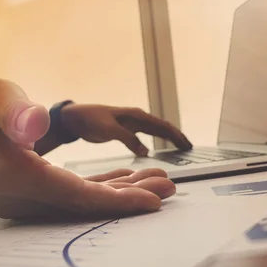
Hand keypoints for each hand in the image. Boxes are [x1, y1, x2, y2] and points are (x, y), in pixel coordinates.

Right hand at [0, 79, 175, 218]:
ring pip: (88, 198)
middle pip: (90, 202)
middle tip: (170, 189)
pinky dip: (105, 184)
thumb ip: (11, 113)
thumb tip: (33, 128)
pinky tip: (129, 178)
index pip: (78, 197)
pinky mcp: (39, 190)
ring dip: (124, 189)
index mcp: (18, 179)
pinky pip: (79, 192)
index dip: (118, 200)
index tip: (152, 201)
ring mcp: (34, 198)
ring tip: (161, 181)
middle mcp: (28, 198)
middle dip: (131, 196)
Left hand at [60, 104, 192, 155]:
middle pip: (163, 128)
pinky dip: (157, 140)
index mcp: (137, 116)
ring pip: (156, 131)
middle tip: (190, 148)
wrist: (76, 117)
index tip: (187, 145)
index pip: (162, 126)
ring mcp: (133, 123)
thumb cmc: (90, 120)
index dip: (176, 136)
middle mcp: (138, 118)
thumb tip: (147, 151)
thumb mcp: (109, 130)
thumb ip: (128, 139)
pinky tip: (160, 149)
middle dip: (177, 137)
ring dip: (169, 139)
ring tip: (181, 148)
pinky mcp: (126, 130)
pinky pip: (147, 135)